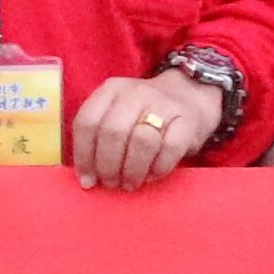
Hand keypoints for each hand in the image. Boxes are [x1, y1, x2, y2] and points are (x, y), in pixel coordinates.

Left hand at [68, 69, 224, 193]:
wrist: (190, 96)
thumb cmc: (144, 116)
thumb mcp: (117, 114)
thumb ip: (98, 138)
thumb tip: (87, 179)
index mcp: (111, 89)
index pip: (87, 122)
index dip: (83, 155)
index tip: (87, 180)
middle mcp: (135, 92)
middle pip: (112, 132)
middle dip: (108, 165)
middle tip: (112, 183)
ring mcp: (163, 104)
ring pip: (141, 141)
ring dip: (132, 170)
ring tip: (130, 183)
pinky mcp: (188, 120)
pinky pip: (170, 149)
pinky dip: (158, 168)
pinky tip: (153, 174)